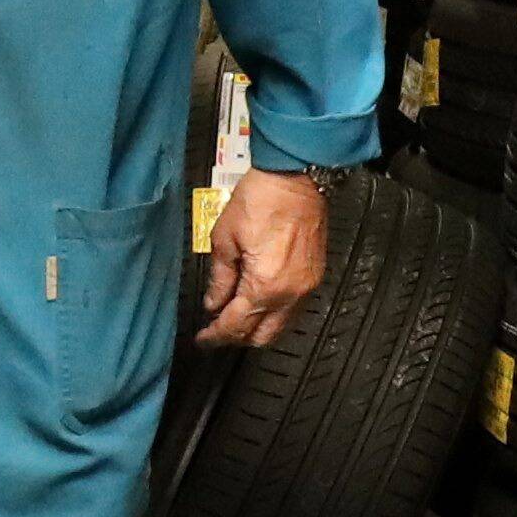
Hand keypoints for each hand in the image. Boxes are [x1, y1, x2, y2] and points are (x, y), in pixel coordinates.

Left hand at [194, 163, 326, 350]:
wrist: (296, 177)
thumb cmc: (259, 200)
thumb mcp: (224, 238)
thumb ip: (219, 278)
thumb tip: (213, 303)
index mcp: (265, 286)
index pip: (236, 325)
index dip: (215, 336)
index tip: (202, 339)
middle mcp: (290, 294)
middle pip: (262, 336)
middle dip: (237, 338)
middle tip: (216, 330)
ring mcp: (307, 287)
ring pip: (280, 326)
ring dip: (256, 327)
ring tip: (233, 316)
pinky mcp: (314, 276)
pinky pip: (292, 309)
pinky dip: (273, 313)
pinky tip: (256, 302)